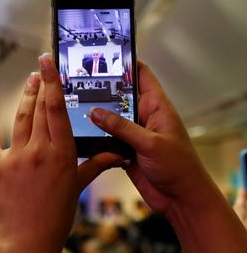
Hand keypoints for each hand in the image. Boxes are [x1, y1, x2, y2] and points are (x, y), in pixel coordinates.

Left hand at [0, 54, 120, 251]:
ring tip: (28, 82)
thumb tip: (116, 153)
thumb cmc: (57, 216)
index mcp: (63, 154)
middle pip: (38, 109)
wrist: (30, 240)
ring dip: (23, 97)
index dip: (53, 83)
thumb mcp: (79, 187)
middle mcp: (40, 151)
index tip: (48, 64)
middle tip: (39, 68)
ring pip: (19, 118)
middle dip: (39, 85)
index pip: (57, 110)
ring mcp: (17, 158)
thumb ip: (95, 165)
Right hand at [90, 61, 246, 248]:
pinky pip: (105, 137)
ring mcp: (133, 133)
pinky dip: (93, 135)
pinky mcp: (124, 149)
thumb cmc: (179, 168)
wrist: (182, 200)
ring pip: (109, 117)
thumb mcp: (150, 143)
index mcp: (156, 106)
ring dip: (94, 114)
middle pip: (119, 95)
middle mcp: (143, 116)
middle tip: (76, 79)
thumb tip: (95, 112)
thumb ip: (122, 127)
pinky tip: (78, 130)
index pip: (141, 75)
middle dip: (100, 88)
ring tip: (71, 102)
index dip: (124, 62)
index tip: (103, 53)